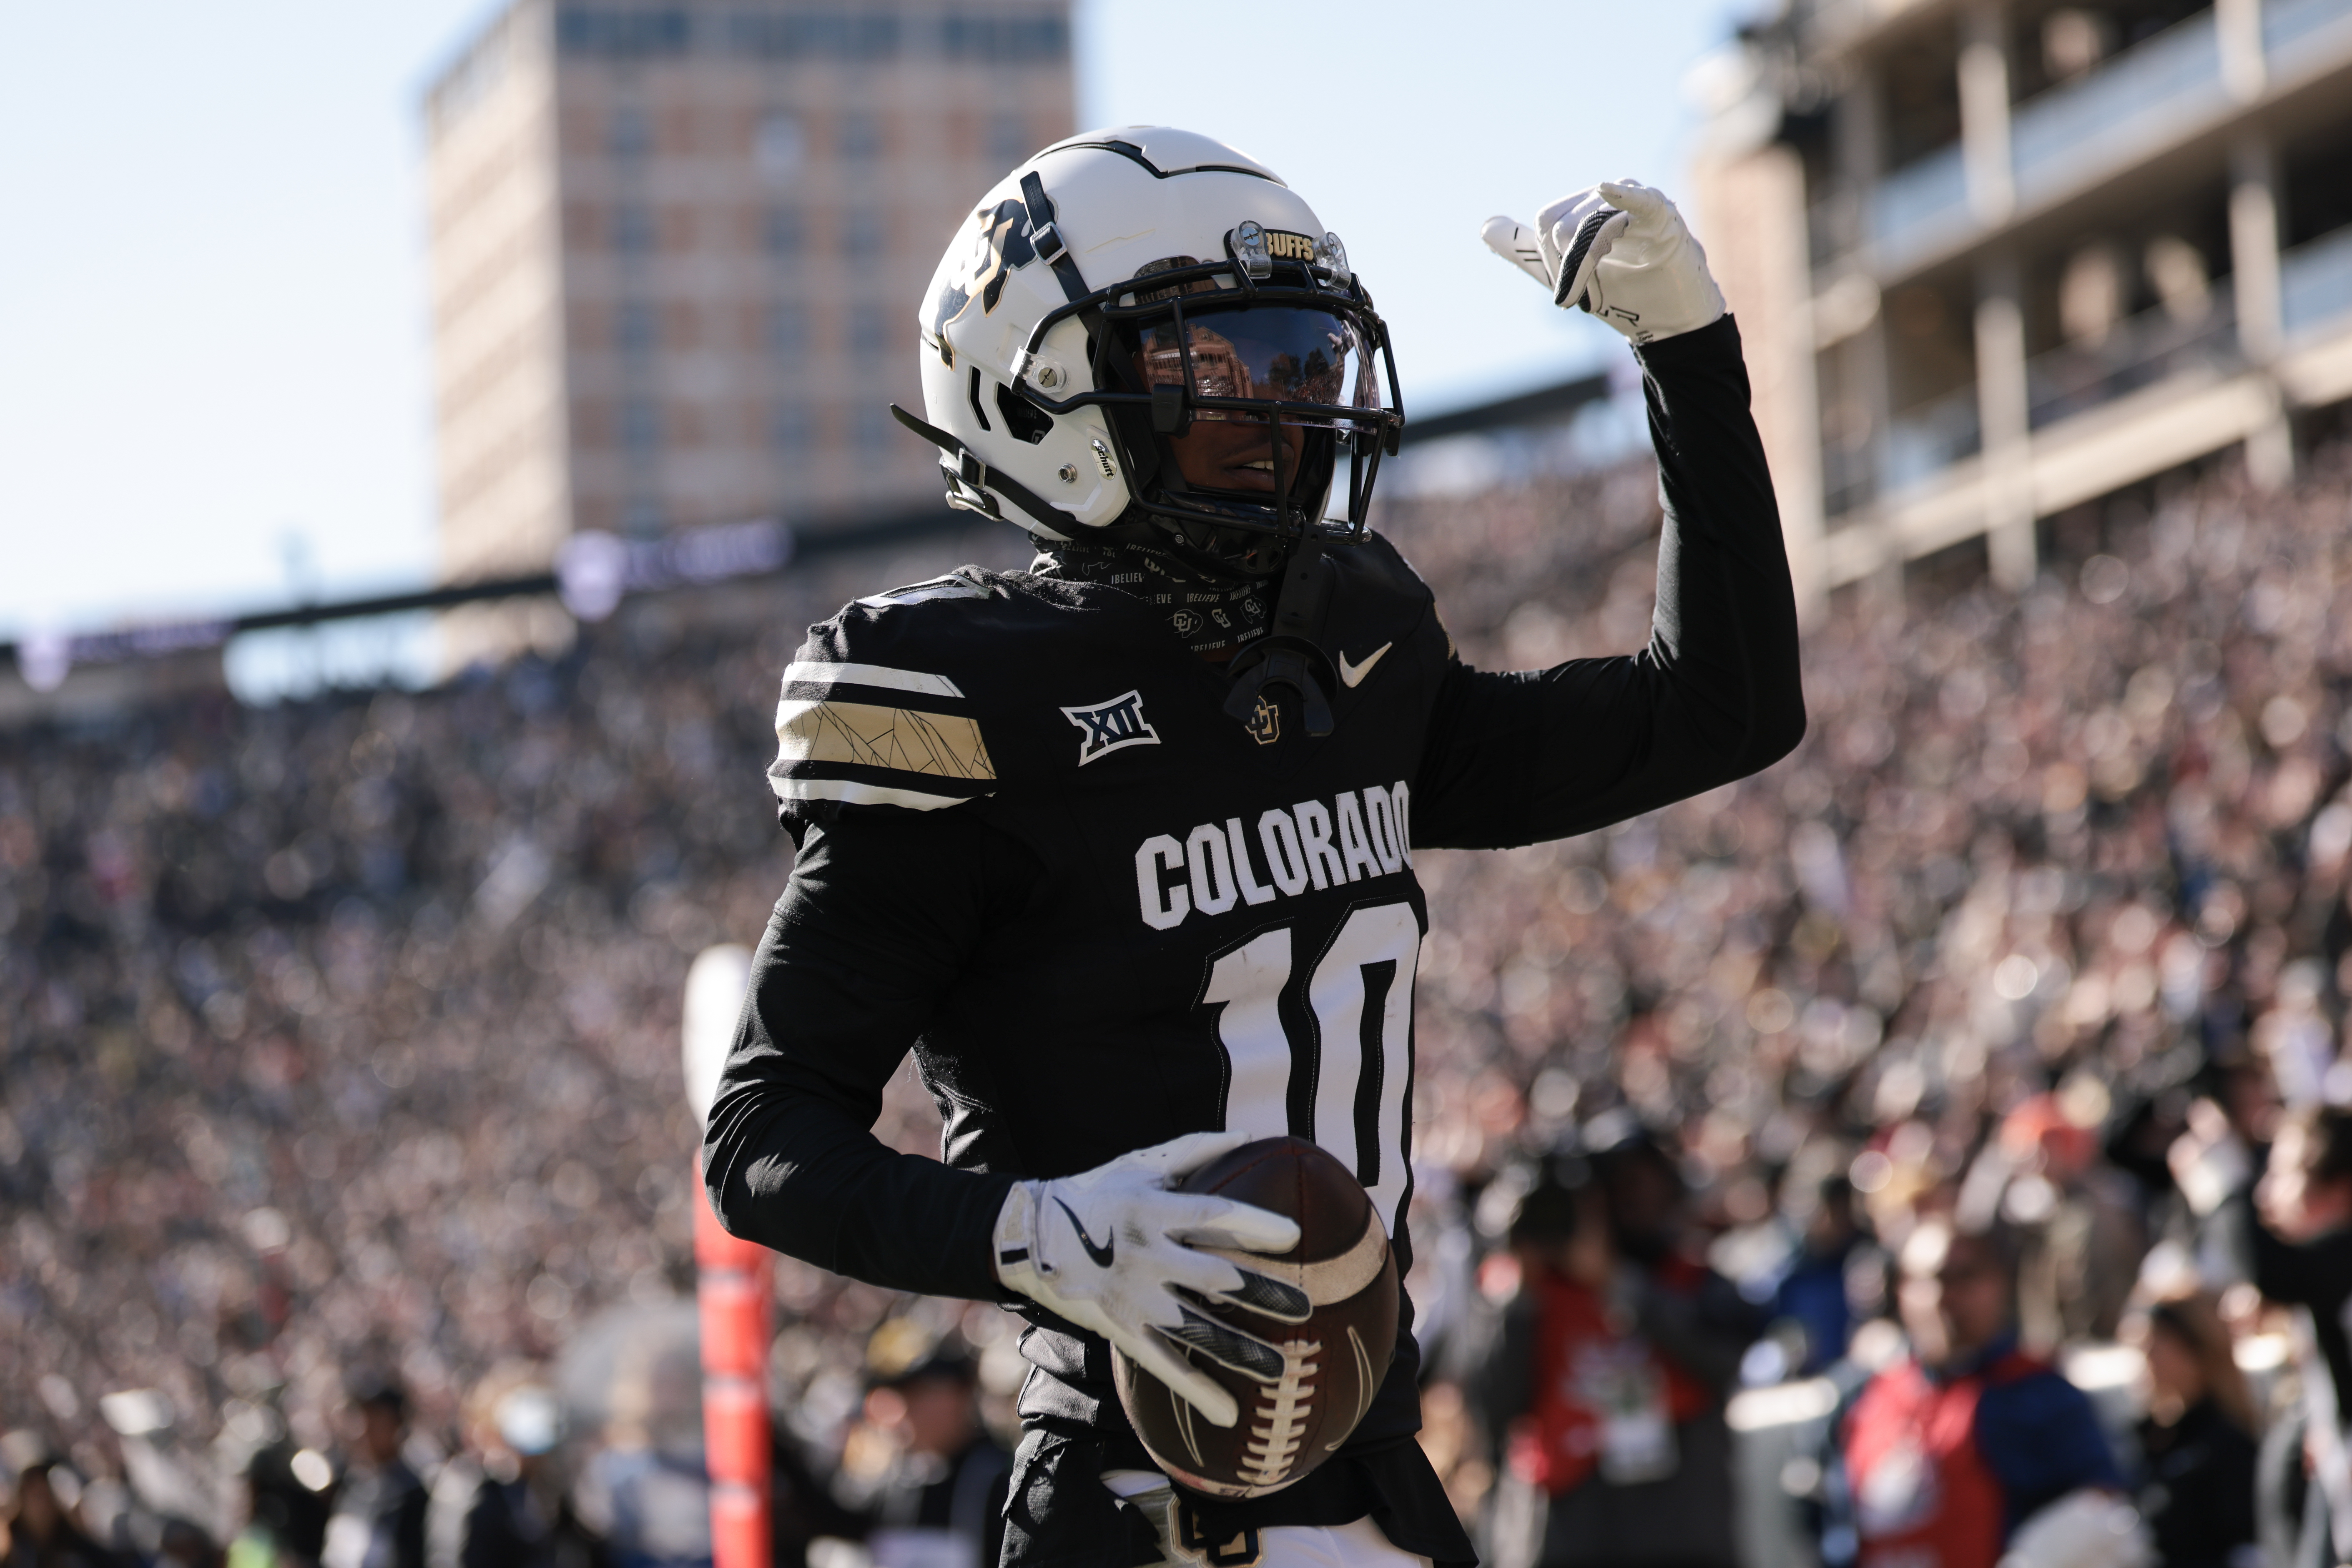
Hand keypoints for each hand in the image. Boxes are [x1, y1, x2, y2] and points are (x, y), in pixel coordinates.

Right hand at [992, 1131, 1299, 1427]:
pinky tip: (1229, 1413)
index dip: (1255, 1226)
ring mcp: (1134, 1297)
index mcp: (1156, 1210)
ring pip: (1197, 1330)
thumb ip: (1194, 1150)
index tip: (1296, 1239)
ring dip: (1241, 1352)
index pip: (1214, 1216)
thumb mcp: (1141, 1163)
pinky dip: (1197, 1391)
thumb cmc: (1097, 1192)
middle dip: (1264, 1294)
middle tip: (1306, 1308)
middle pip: (1216, 1279)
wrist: (1032, 1235)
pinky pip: (1164, 1364)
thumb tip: (1247, 1135)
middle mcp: (1148, 1255)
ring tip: (1281, 1370)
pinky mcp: (1121, 1329)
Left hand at [1482, 179, 1725, 343]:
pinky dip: (1624, 196)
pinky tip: (1608, 189)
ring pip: (1590, 223)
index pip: (1547, 222)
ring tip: (1594, 293)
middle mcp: (1610, 197)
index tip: (1566, 291)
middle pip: (1562, 222)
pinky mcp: (1664, 218)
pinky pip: (1639, 201)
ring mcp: (1638, 203)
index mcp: (1587, 207)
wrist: (1670, 321)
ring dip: (1584, 265)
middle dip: (1565, 266)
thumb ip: (1526, 251)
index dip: (1550, 261)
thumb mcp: (1565, 273)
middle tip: (1581, 294)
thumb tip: (1485, 227)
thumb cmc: (1624, 294)